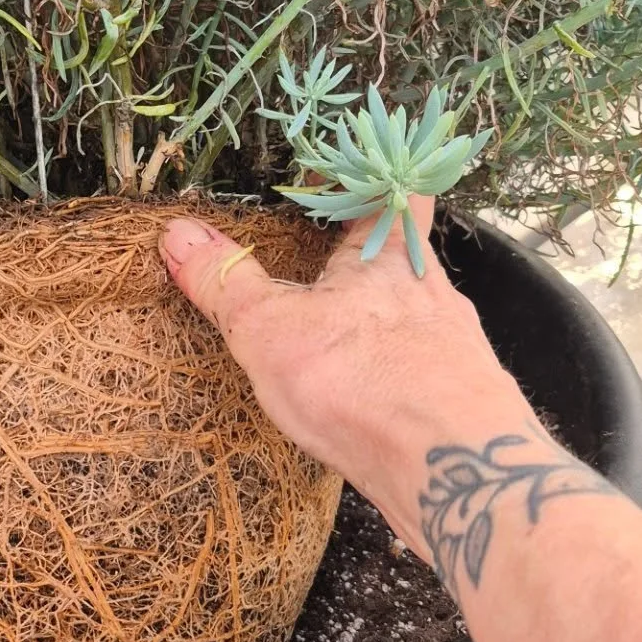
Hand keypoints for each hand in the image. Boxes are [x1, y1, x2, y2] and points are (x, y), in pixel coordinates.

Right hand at [158, 200, 532, 556]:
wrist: (451, 468)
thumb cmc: (361, 380)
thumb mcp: (268, 328)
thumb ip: (226, 282)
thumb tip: (177, 233)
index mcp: (389, 255)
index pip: (399, 192)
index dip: (386, 179)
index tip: (367, 173)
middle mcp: (431, 291)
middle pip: (407, 258)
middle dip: (374, 262)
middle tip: (337, 265)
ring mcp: (455, 346)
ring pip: (418, 317)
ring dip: (387, 323)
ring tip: (349, 339)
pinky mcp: (464, 399)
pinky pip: (427, 370)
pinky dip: (401, 375)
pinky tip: (376, 399)